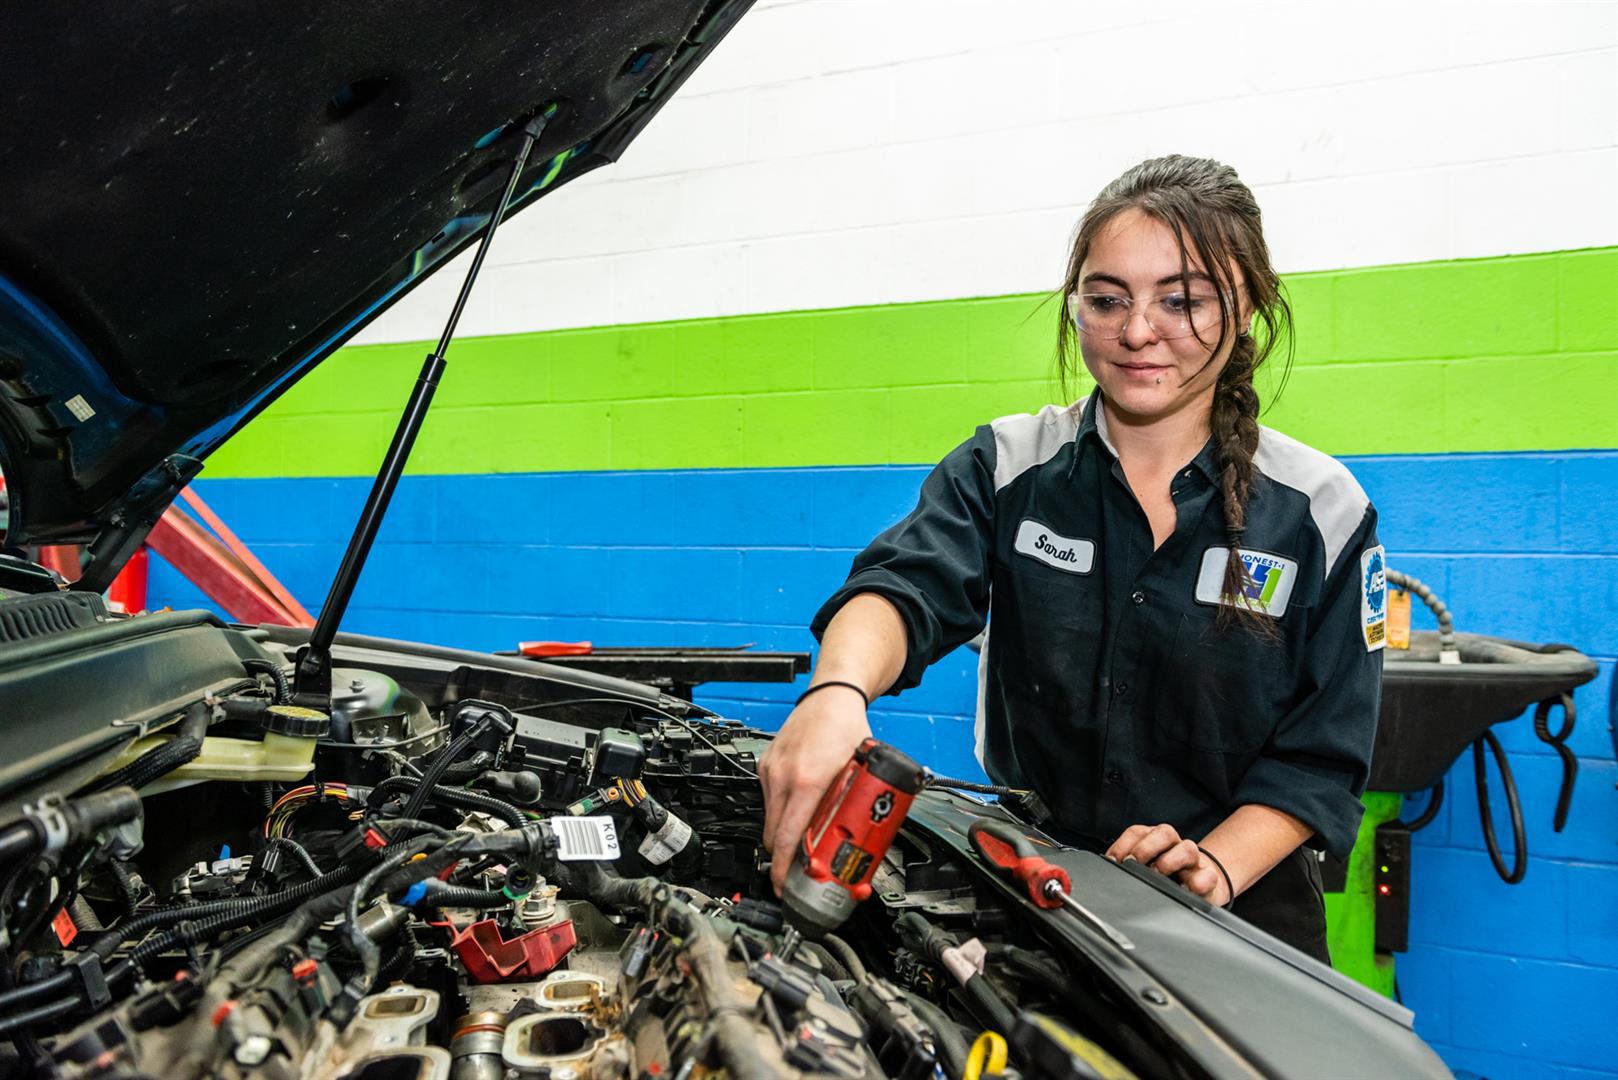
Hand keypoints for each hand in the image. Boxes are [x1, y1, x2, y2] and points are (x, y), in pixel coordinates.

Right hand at [759, 685, 872, 896]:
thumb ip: (856, 807)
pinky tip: (799, 805)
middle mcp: (784, 777)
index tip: (783, 885)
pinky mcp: (765, 764)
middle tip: (798, 867)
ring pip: (769, 818)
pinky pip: (768, 799)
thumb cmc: (847, 728)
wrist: (830, 697)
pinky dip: (780, 810)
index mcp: (808, 782)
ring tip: (803, 835)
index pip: (788, 837)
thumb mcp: (861, 773)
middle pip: (773, 834)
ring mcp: (771, 770)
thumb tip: (862, 842)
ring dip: (783, 832)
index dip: (783, 867)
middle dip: (783, 856)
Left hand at [1105, 822, 1229, 905]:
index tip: (1113, 860)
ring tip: (1158, 874)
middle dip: (1146, 847)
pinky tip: (1186, 890)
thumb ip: (1129, 864)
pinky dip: (1197, 882)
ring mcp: (1194, 860)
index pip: (1137, 832)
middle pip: (1164, 832)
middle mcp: (1175, 845)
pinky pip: (1206, 876)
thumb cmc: (1168, 874)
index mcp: (1156, 839)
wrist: (1202, 883)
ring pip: (1187, 848)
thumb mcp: (1146, 866)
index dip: (1123, 844)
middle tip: (1134, 863)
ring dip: (1170, 861)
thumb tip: (1109, 869)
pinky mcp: (1209, 877)